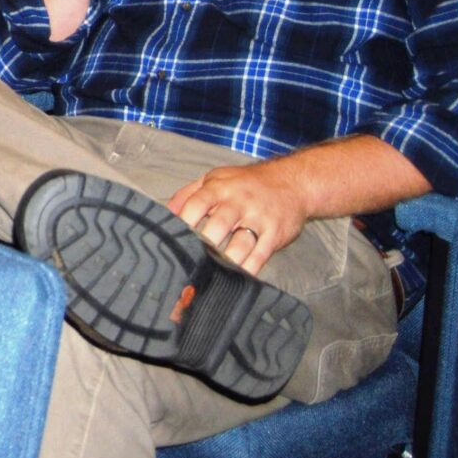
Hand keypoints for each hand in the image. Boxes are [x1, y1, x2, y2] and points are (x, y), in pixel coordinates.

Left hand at [166, 160, 309, 276]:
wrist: (292, 182)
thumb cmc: (246, 183)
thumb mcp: (216, 178)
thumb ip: (188, 193)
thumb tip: (165, 212)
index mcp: (219, 188)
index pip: (196, 204)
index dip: (182, 222)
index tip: (171, 240)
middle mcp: (239, 203)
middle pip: (218, 225)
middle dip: (203, 244)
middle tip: (189, 262)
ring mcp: (259, 219)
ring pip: (240, 244)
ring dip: (224, 261)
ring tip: (210, 274)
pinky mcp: (275, 234)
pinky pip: (260, 255)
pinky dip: (248, 269)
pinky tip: (236, 278)